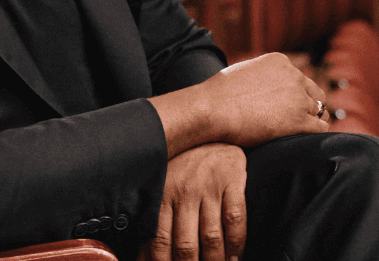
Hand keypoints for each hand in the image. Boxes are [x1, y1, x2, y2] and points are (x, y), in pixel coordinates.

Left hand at [141, 143, 246, 260]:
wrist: (212, 131)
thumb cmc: (183, 167)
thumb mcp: (163, 188)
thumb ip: (155, 221)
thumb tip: (142, 256)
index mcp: (162, 195)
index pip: (159, 241)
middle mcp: (183, 192)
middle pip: (185, 245)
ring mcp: (208, 187)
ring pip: (211, 238)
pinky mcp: (232, 182)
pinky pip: (235, 220)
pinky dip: (236, 245)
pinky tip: (235, 258)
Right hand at [150, 52, 328, 153]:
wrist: (212, 108)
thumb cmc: (219, 94)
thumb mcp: (244, 72)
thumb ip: (261, 76)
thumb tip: (263, 89)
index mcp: (280, 62)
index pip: (299, 79)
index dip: (296, 94)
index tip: (288, 106)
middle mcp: (294, 76)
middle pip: (314, 93)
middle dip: (308, 105)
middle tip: (298, 120)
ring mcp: (298, 98)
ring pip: (319, 110)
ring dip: (312, 120)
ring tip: (301, 132)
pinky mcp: (299, 120)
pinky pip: (320, 128)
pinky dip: (315, 133)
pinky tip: (303, 138)